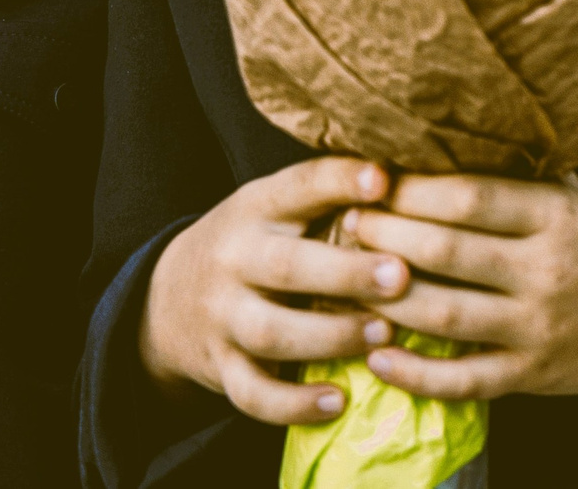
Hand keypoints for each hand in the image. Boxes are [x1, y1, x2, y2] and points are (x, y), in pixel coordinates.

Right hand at [138, 157, 413, 424]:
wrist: (167, 300)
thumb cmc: (253, 244)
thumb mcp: (275, 208)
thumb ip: (328, 194)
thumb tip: (410, 174)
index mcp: (256, 207)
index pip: (297, 187)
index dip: (339, 181)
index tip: (383, 180)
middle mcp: (235, 258)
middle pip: (287, 265)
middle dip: (345, 272)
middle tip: (400, 276)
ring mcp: (223, 316)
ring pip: (272, 332)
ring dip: (332, 336)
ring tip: (385, 334)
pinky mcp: (221, 367)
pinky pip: (253, 394)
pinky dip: (294, 403)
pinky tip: (338, 401)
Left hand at [345, 173, 577, 400]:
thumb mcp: (569, 191)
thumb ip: (514, 169)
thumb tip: (437, 130)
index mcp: (553, 215)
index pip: (469, 197)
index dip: (410, 191)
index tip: (369, 183)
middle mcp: (545, 269)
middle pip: (447, 251)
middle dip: (385, 236)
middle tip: (345, 224)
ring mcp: (538, 326)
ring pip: (447, 315)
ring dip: (387, 300)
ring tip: (344, 282)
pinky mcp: (532, 373)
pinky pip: (465, 379)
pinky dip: (417, 374)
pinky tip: (377, 356)